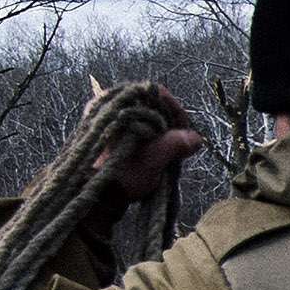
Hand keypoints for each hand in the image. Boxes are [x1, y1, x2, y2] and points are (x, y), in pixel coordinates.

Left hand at [96, 85, 206, 202]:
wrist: (93, 197)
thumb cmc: (120, 174)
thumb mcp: (153, 158)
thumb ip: (175, 144)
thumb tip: (196, 139)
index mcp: (117, 103)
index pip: (156, 93)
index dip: (175, 110)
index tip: (186, 129)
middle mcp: (110, 106)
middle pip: (151, 106)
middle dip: (170, 124)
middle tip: (181, 142)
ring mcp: (107, 120)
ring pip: (144, 119)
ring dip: (161, 134)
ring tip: (170, 151)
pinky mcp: (107, 135)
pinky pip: (135, 129)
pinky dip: (149, 139)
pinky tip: (156, 154)